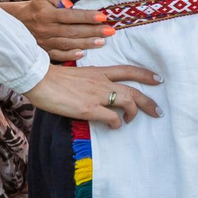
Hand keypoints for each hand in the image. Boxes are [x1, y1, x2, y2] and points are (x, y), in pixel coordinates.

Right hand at [7, 0, 109, 62]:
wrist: (19, 22)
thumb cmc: (37, 7)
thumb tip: (70, 4)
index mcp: (47, 14)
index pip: (70, 15)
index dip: (87, 16)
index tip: (103, 16)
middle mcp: (46, 29)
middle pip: (72, 31)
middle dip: (93, 31)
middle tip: (109, 31)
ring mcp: (45, 42)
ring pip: (68, 44)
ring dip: (86, 44)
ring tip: (102, 42)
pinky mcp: (45, 52)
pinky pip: (58, 56)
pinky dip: (70, 56)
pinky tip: (83, 54)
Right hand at [26, 60, 160, 128]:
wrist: (38, 79)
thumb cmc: (51, 78)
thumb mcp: (76, 75)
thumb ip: (88, 82)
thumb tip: (93, 94)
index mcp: (98, 72)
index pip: (127, 70)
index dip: (145, 74)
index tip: (158, 79)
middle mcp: (101, 82)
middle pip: (133, 90)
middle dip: (149, 101)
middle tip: (159, 111)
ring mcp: (96, 95)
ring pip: (128, 102)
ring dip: (135, 113)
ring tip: (132, 120)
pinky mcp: (89, 108)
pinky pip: (112, 118)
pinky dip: (117, 124)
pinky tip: (114, 127)